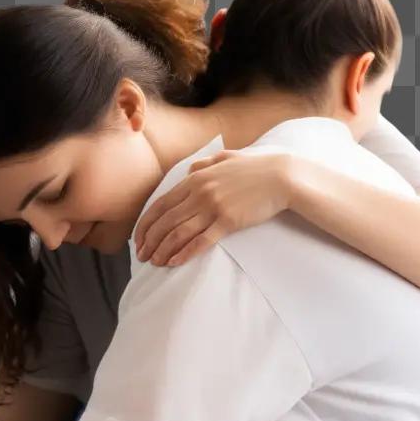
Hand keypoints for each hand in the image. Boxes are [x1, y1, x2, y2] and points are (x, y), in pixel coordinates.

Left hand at [133, 150, 294, 266]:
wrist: (281, 177)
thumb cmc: (255, 168)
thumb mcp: (226, 158)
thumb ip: (204, 164)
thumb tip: (190, 170)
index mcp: (195, 178)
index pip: (161, 204)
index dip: (146, 224)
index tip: (138, 239)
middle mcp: (199, 193)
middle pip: (165, 221)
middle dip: (149, 241)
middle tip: (142, 257)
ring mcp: (213, 207)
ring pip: (178, 233)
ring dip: (163, 250)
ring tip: (155, 263)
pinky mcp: (228, 221)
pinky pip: (200, 241)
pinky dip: (184, 253)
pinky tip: (174, 262)